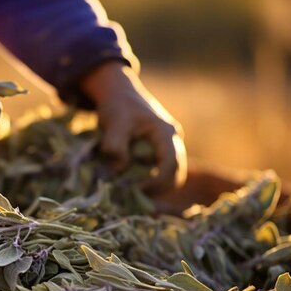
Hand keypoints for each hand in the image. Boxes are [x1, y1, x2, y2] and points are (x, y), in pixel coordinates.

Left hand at [81, 62, 186, 192]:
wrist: (119, 92)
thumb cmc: (118, 106)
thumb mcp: (114, 124)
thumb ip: (116, 145)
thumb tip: (122, 168)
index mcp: (166, 133)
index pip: (171, 165)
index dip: (157, 182)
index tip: (137, 190)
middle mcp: (172, 140)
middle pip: (177, 173)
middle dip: (159, 189)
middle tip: (136, 197)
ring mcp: (168, 145)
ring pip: (171, 173)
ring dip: (155, 186)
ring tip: (132, 191)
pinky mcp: (159, 150)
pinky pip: (160, 170)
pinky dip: (150, 180)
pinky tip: (132, 183)